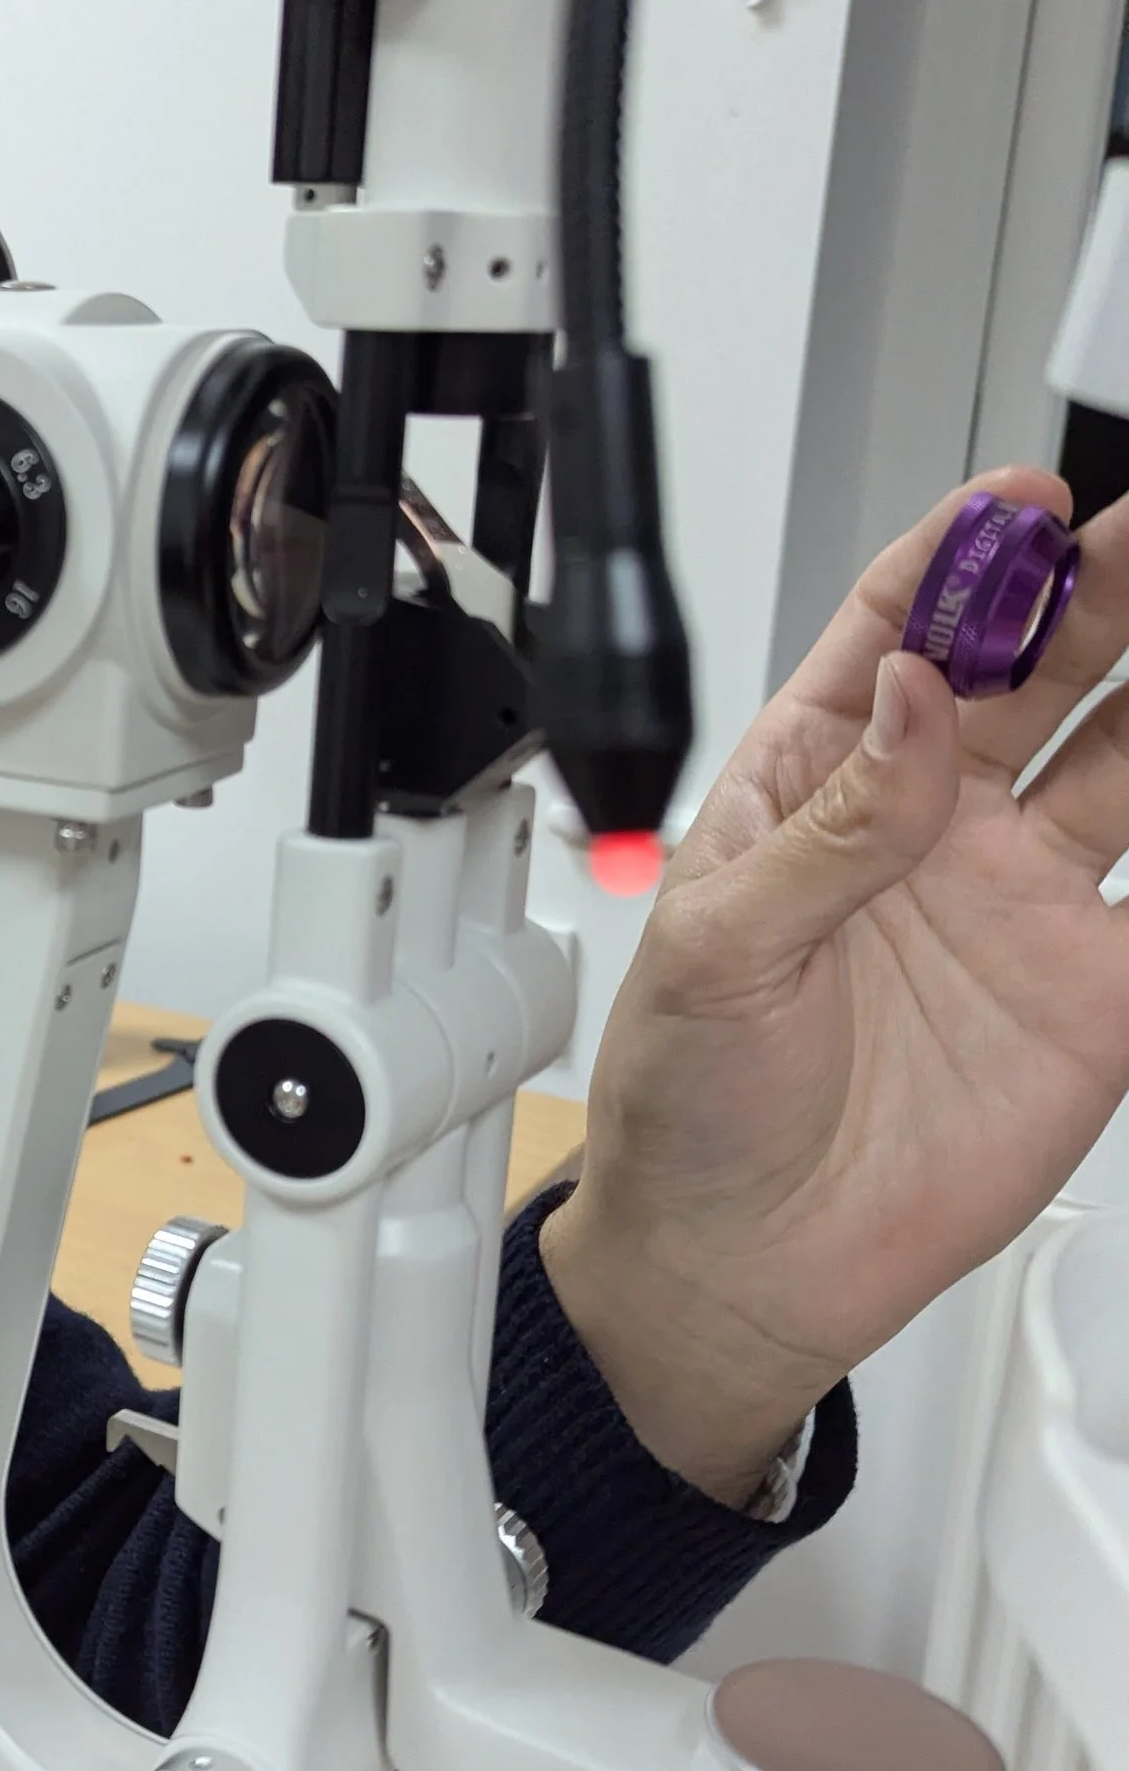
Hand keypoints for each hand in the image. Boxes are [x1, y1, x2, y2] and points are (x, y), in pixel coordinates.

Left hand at [543, 468, 1128, 1502]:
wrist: (739, 1267)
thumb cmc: (687, 1102)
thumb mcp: (719, 944)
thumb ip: (831, 823)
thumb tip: (906, 693)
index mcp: (817, 781)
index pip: (898, 630)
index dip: (963, 558)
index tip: (1022, 503)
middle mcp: (930, 820)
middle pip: (1035, 668)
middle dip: (1097, 590)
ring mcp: (1021, 898)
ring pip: (1128, 754)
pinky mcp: (1094, 992)